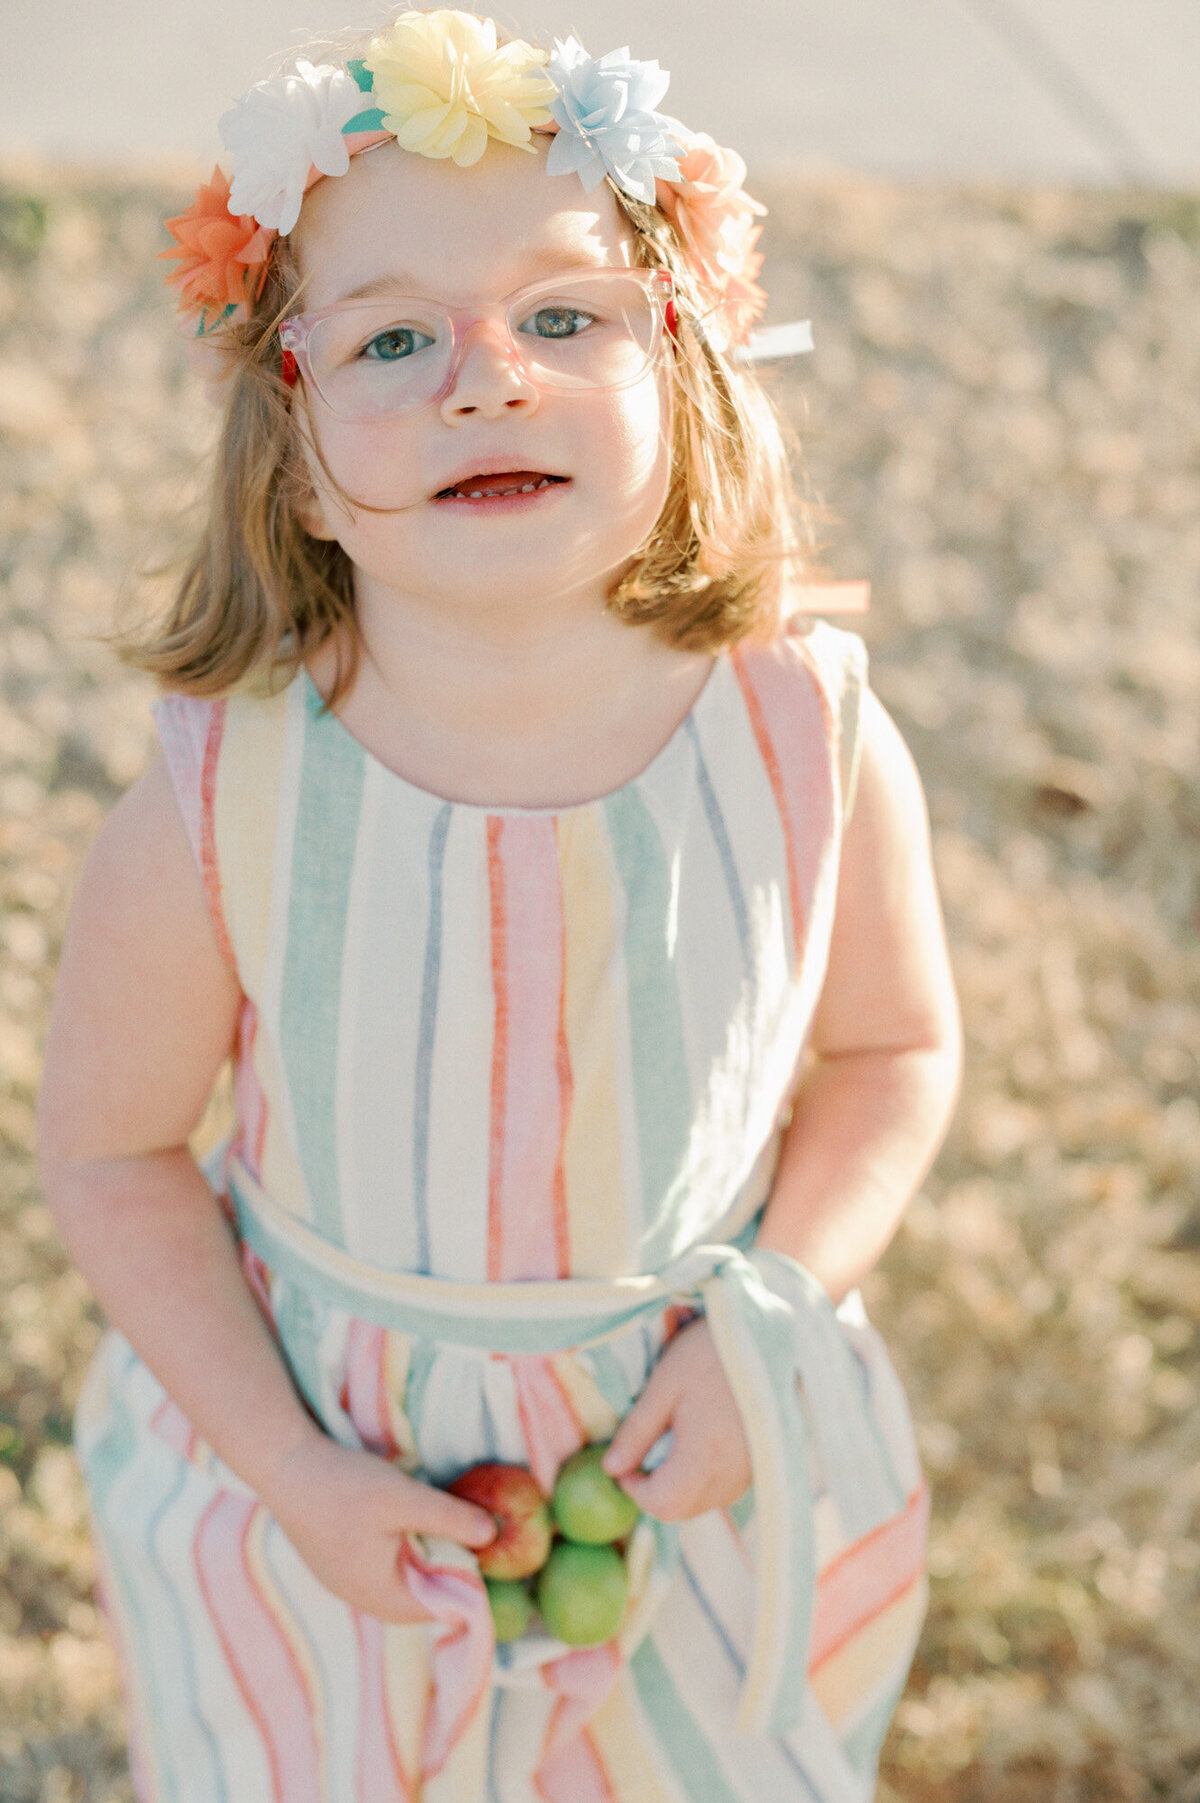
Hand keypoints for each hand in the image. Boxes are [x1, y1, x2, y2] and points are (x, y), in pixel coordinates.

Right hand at [259, 1433, 496, 1623]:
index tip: (488, 1549)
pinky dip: (402, 1548)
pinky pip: (382, 1566)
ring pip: (402, 1578)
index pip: (441, 1607)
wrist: (283, 1463)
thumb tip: (494, 1535)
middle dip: (448, 1567)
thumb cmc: (342, 1484)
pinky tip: (406, 1518)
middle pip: (422, 1595)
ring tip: (440, 1520)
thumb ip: (451, 1518)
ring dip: (425, 1555)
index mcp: (379, 1595)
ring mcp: (345, 1581)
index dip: (469, 1581)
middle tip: (469, 1529)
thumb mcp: (405, 1498)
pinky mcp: (336, 1560)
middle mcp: (360, 1598)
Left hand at [600, 1320, 751, 1521]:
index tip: (625, 1462)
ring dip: (680, 1485)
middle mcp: (731, 1476)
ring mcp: (750, 1471)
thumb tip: (611, 1469)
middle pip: (684, 1510)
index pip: (663, 1506)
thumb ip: (637, 1432)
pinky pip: (725, 1486)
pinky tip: (700, 1439)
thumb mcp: (664, 1386)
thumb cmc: (708, 1354)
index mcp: (703, 1460)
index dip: (635, 1491)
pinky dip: (704, 1476)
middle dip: (656, 1490)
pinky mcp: (760, 1461)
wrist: (767, 1335)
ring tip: (673, 1440)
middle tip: (644, 1451)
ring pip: (705, 1501)